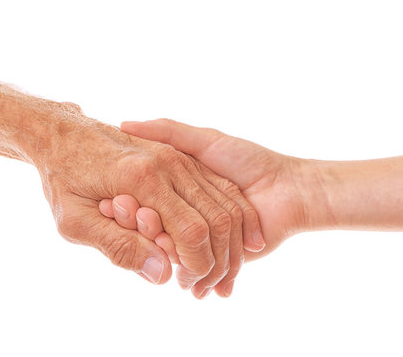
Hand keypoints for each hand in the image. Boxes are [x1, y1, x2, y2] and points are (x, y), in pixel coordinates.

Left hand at [29, 104, 261, 297]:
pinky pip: (220, 187)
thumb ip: (118, 248)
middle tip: (201, 281)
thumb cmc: (64, 179)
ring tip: (215, 267)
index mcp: (143, 179)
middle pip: (215, 219)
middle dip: (216, 257)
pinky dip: (230, 217)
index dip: (197, 265)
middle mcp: (169, 163)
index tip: (186, 283)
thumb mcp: (75, 222)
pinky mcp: (182, 156)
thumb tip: (163, 275)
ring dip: (227, 240)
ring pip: (225, 202)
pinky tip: (228, 240)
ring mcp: (179, 156)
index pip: (191, 232)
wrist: (63, 134)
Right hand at [114, 119, 327, 261]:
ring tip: (155, 248)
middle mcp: (185, 218)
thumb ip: (167, 132)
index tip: (113, 202)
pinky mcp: (220, 261)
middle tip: (130, 224)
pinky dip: (193, 279)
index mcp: (176, 192)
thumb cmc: (247, 160)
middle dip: (140, 231)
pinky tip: (184, 279)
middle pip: (152, 232)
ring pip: (172, 255)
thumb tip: (124, 123)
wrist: (289, 189)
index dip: (126, 207)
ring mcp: (201, 242)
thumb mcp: (204, 141)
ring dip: (162, 255)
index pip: (140, 204)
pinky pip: (201, 274)